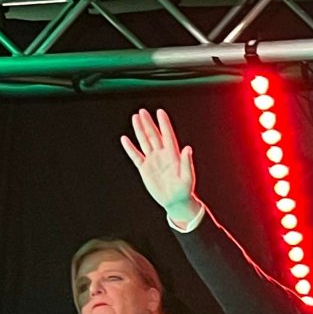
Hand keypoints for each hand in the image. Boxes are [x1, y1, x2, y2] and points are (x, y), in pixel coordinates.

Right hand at [120, 109, 202, 229]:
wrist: (175, 202)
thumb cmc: (184, 190)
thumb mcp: (187, 177)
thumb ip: (187, 162)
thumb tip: (188, 148)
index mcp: (173, 155)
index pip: (168, 135)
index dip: (164, 124)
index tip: (160, 112)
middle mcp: (162, 155)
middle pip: (153, 135)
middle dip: (148, 123)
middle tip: (142, 111)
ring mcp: (153, 161)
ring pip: (144, 142)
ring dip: (140, 130)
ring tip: (135, 118)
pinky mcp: (145, 169)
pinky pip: (136, 156)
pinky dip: (130, 148)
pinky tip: (125, 139)